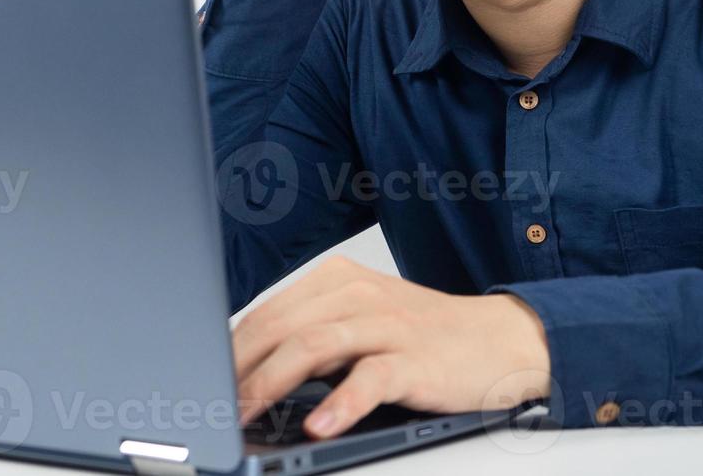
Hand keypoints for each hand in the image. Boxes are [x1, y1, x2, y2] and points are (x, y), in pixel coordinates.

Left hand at [233, 256, 551, 438]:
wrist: (498, 339)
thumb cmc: (421, 335)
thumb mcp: (358, 321)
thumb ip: (309, 335)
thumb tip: (246, 370)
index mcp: (334, 279)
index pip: (267, 312)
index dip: (230, 349)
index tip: (204, 379)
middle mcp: (355, 294)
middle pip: (280, 327)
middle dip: (239, 369)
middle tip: (214, 405)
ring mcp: (386, 323)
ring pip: (312, 347)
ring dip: (270, 383)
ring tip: (246, 414)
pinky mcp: (414, 358)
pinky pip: (370, 378)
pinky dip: (340, 402)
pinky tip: (319, 423)